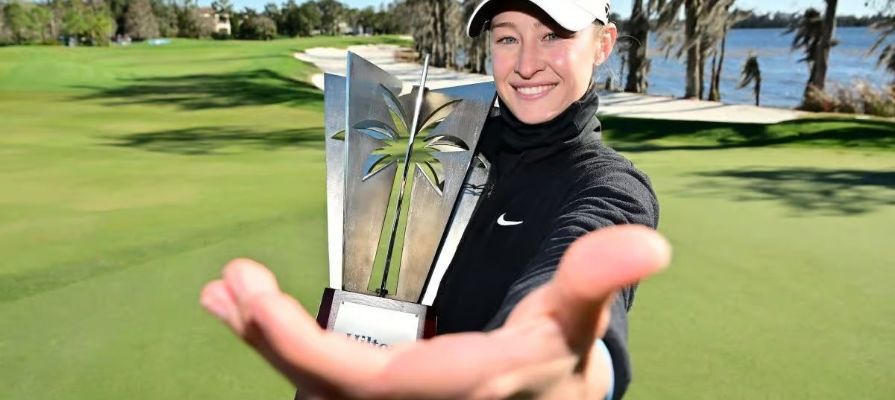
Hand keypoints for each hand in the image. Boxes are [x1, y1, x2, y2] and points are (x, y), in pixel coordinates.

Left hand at [200, 225, 669, 398]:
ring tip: (229, 298)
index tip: (248, 297)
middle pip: (320, 389)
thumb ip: (596, 281)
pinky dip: (288, 353)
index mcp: (454, 390)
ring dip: (268, 345)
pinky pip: (325, 386)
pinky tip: (261, 322)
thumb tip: (648, 243)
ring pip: (316, 392)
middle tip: (228, 288)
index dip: (298, 348)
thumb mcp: (575, 323)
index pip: (360, 380)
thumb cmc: (555, 365)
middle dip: (268, 342)